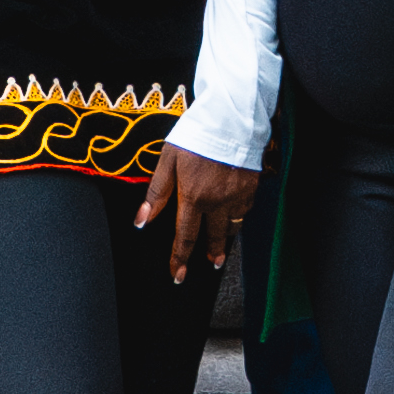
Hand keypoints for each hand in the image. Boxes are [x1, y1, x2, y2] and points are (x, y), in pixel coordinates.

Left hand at [145, 139, 258, 284]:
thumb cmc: (196, 135)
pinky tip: (235, 213)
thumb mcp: (168, 160)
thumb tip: (142, 220)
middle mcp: (217, 202)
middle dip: (211, 253)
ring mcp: (237, 195)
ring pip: (233, 225)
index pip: (184, 236)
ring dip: (226, 236)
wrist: (231, 118)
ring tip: (222, 244)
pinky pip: (245, 209)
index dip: (179, 258)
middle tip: (211, 264)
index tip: (178, 275)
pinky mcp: (251, 186)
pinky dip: (239, 214)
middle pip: (214, 236)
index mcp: (194, 197)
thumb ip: (156, 193)